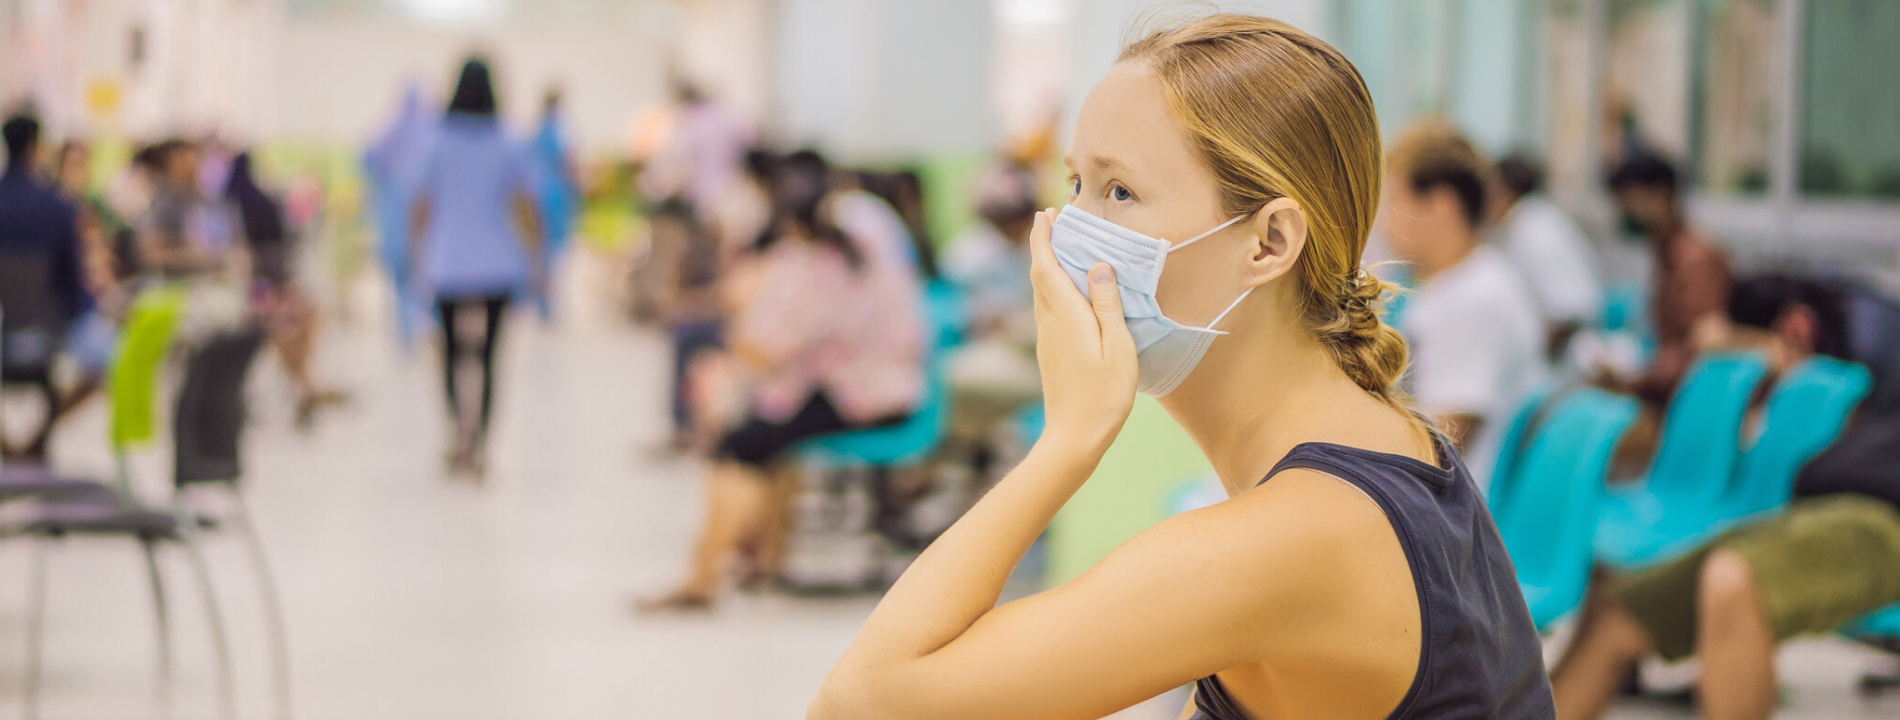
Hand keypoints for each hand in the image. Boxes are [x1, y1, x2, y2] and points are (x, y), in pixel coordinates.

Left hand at [1027, 208, 1136, 455]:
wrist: (1074, 437)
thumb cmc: (1104, 395)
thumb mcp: (1118, 347)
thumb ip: (1107, 304)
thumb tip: (1098, 266)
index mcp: (1066, 316)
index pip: (1046, 266)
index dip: (1043, 238)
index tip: (1045, 214)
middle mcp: (1050, 323)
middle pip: (1040, 275)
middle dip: (1044, 245)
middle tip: (1054, 220)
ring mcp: (1047, 338)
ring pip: (1041, 292)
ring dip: (1047, 265)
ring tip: (1062, 248)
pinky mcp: (1050, 352)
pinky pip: (1047, 308)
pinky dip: (1053, 287)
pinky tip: (1068, 291)